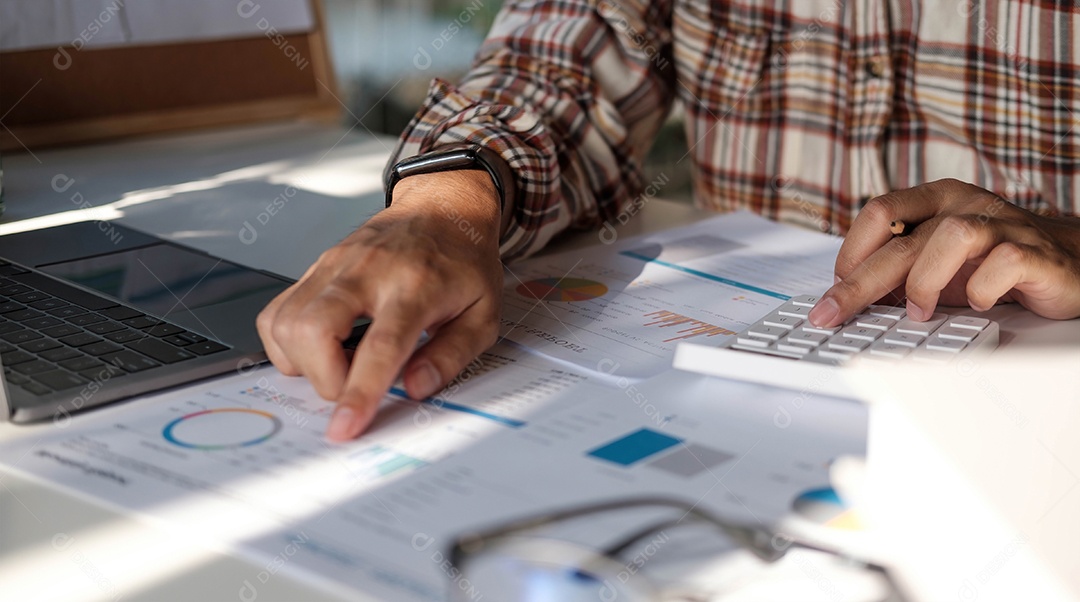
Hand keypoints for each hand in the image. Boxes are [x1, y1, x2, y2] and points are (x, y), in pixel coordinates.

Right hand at [257, 170, 503, 440]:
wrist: (443, 208)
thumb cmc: (463, 261)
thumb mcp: (483, 314)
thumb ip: (451, 356)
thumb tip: (414, 389)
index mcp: (415, 285)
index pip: (379, 346)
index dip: (358, 392)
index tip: (345, 427)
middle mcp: (367, 271)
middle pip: (313, 330)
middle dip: (323, 378)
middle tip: (352, 384)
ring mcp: (334, 265)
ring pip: (285, 322)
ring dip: (304, 363)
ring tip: (340, 363)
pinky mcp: (315, 267)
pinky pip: (276, 312)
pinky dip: (288, 343)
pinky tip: (320, 346)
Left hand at [808, 178, 1079, 326]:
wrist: (1066, 262)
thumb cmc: (990, 262)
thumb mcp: (935, 264)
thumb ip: (896, 271)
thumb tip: (846, 298)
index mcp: (935, 199)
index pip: (879, 212)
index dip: (851, 253)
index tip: (834, 290)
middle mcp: (965, 204)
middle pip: (901, 239)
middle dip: (860, 283)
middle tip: (834, 314)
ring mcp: (1001, 224)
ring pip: (950, 238)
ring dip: (925, 282)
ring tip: (920, 311)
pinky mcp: (1034, 252)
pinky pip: (1003, 262)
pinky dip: (982, 289)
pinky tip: (977, 304)